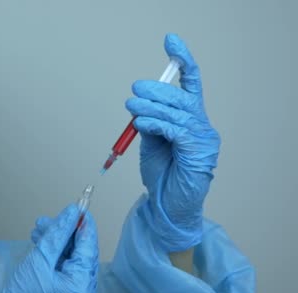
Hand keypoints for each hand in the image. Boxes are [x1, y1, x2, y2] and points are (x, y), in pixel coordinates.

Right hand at [0, 205, 98, 292]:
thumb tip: (72, 212)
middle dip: (63, 235)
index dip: (82, 224)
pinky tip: (41, 247)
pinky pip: (66, 274)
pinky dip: (55, 260)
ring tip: (37, 232)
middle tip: (44, 221)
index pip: (88, 247)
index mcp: (83, 286)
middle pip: (80, 254)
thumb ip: (57, 235)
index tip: (77, 206)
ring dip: (56, 246)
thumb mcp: (38, 261)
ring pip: (72, 263)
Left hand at [125, 33, 220, 251]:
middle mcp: (201, 126)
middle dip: (157, 90)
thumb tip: (140, 107)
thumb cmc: (161, 176)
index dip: (183, 61)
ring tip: (131, 106)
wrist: (167, 208)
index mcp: (190, 120)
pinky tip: (141, 122)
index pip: (191, 84)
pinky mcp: (198, 153)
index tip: (170, 41)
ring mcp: (203, 140)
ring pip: (177, 113)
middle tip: (134, 89)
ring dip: (151, 107)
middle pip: (181, 97)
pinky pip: (176, 131)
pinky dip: (157, 124)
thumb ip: (150, 123)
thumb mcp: (151, 143)